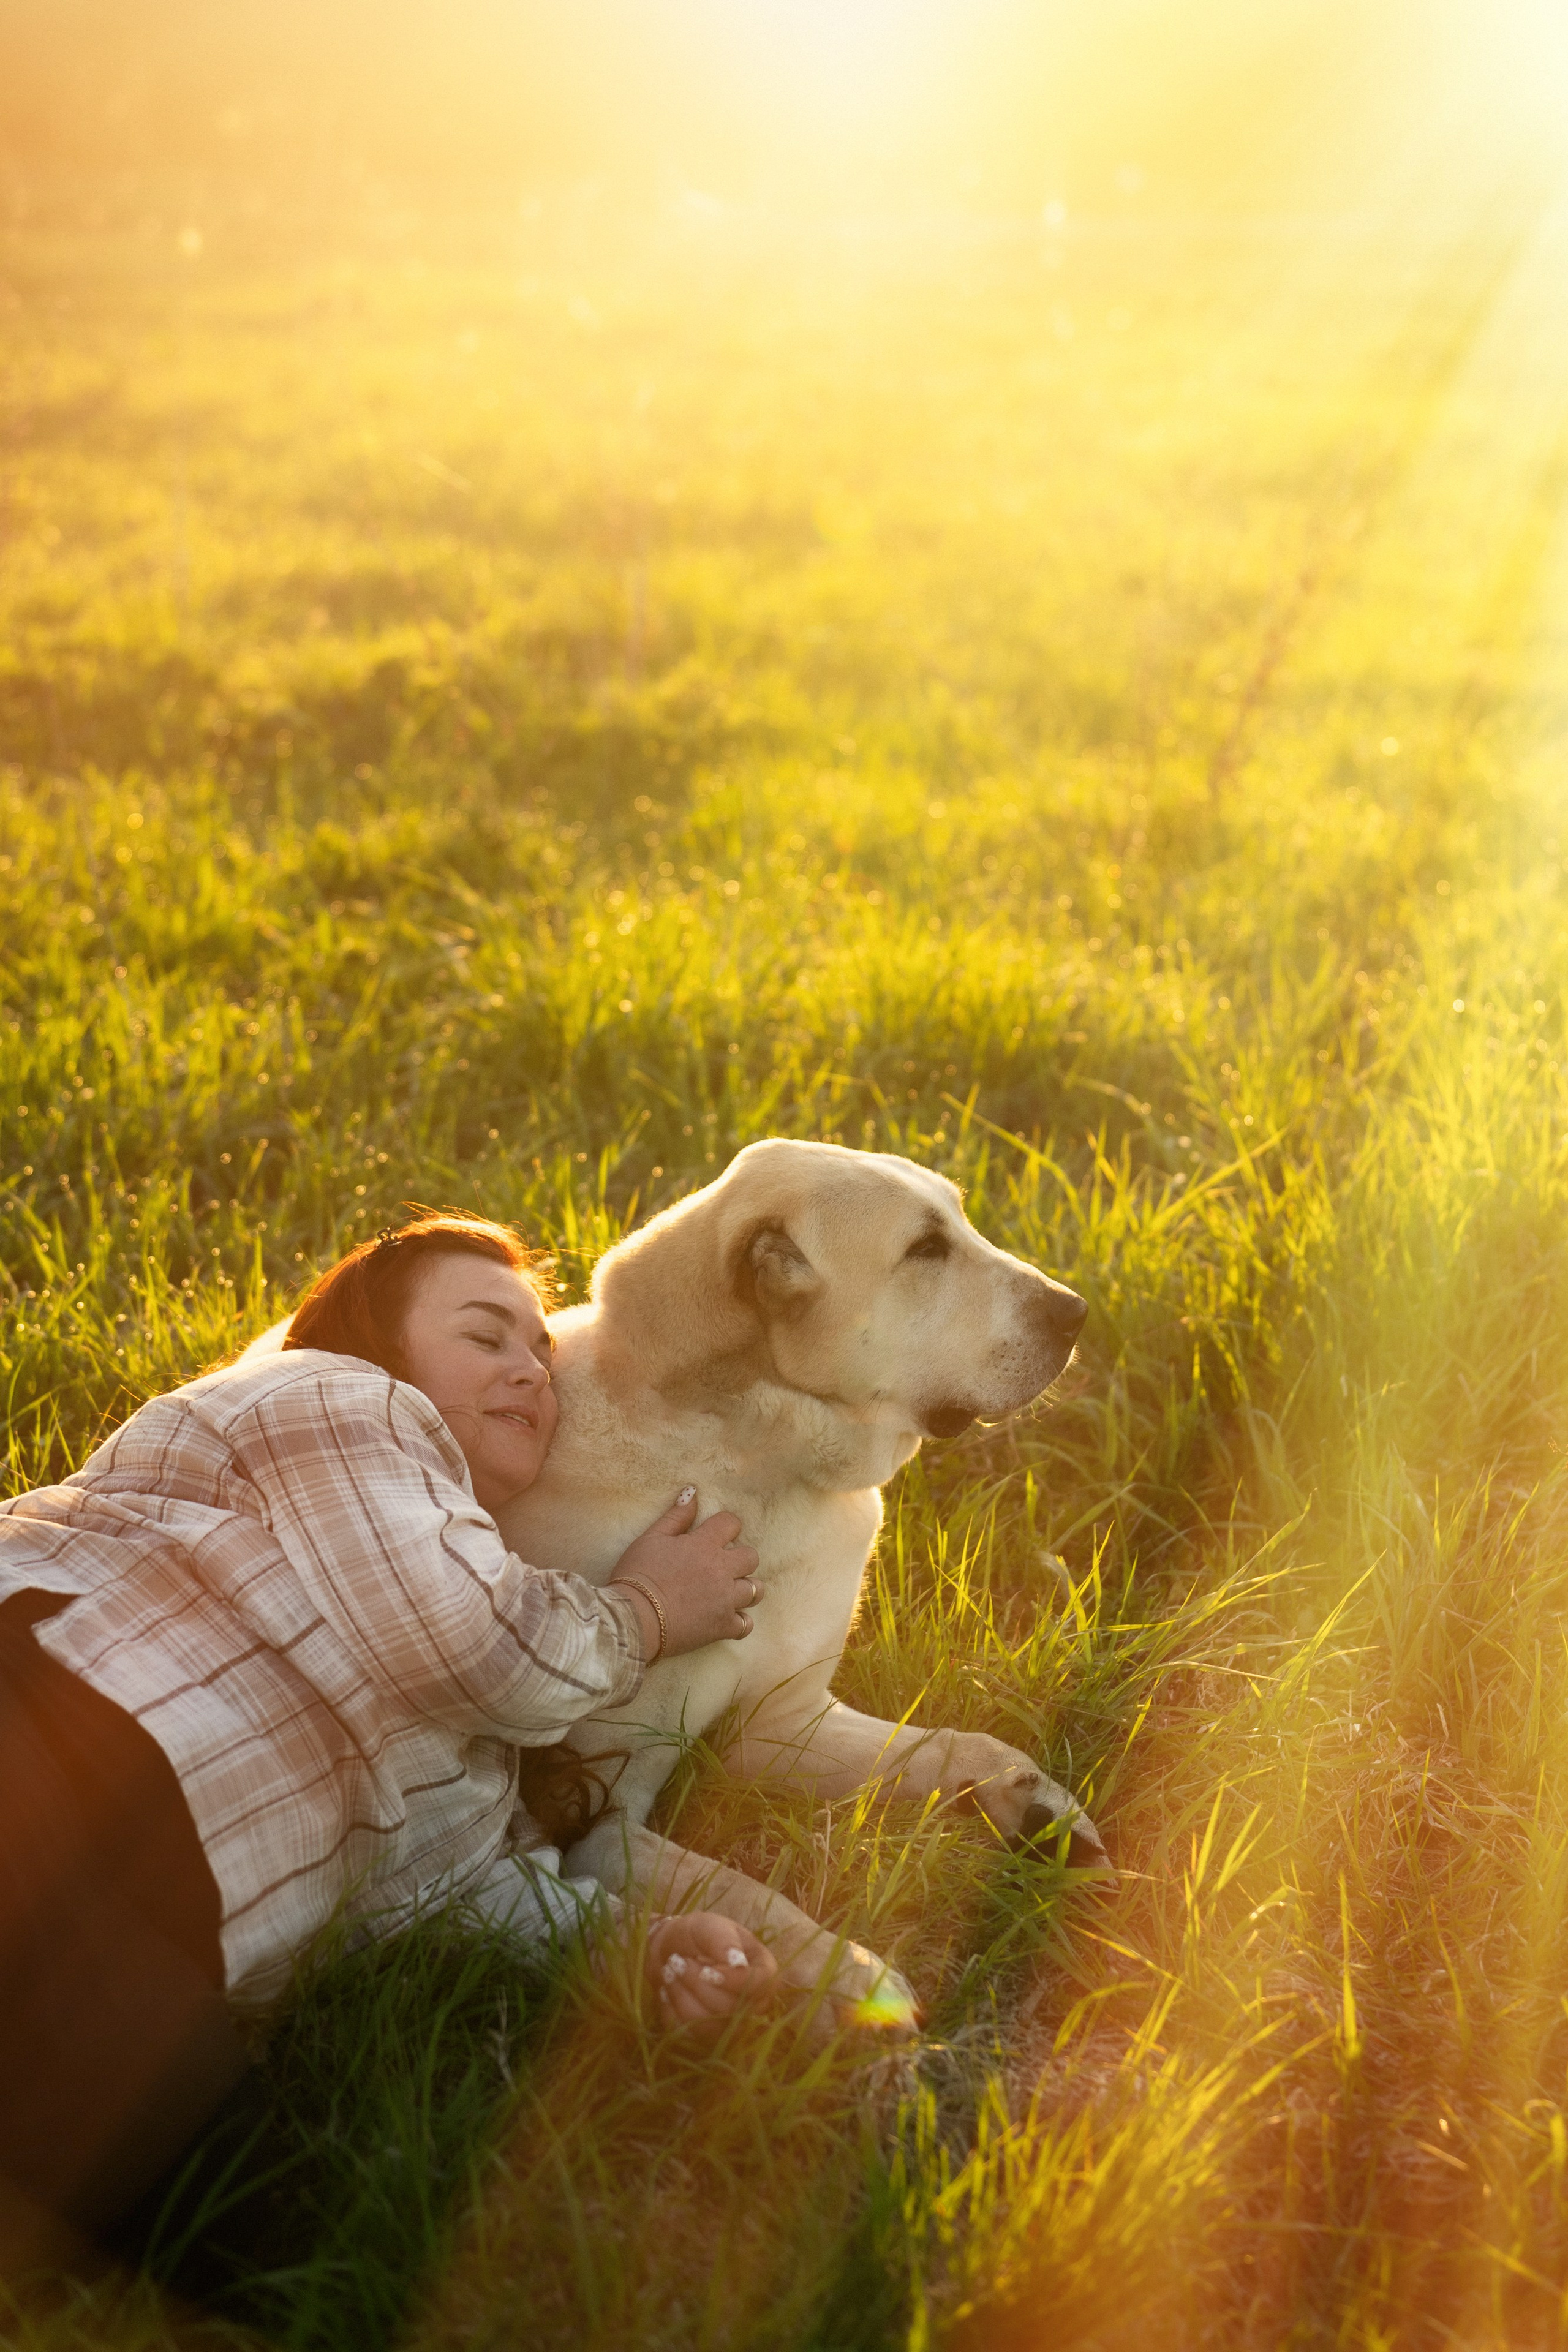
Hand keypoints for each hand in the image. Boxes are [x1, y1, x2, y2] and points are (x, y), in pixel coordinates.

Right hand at [609, 1487, 760, 1658]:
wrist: (633, 1619)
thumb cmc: (637, 1575)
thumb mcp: (651, 1539)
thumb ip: (676, 1516)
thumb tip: (693, 1492)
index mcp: (704, 1545)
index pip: (731, 1523)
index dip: (726, 1526)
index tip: (717, 1534)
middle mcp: (722, 1570)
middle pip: (751, 1557)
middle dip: (741, 1558)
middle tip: (722, 1566)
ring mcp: (726, 1600)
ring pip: (755, 1590)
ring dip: (745, 1589)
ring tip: (728, 1593)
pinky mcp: (723, 1626)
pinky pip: (746, 1624)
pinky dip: (739, 1621)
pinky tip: (725, 1618)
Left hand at [647, 1913, 777, 2026]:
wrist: (671, 1952)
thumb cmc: (696, 1935)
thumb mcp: (708, 1926)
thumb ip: (723, 1940)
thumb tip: (738, 1962)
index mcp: (764, 1968)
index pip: (762, 1984)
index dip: (735, 1981)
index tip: (706, 1969)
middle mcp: (755, 2001)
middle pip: (733, 2009)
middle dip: (697, 1984)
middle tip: (675, 1961)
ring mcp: (733, 2022)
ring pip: (710, 2026)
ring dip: (682, 1997)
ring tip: (669, 1972)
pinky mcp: (709, 2035)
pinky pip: (691, 2033)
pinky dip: (673, 2010)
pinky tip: (668, 1990)